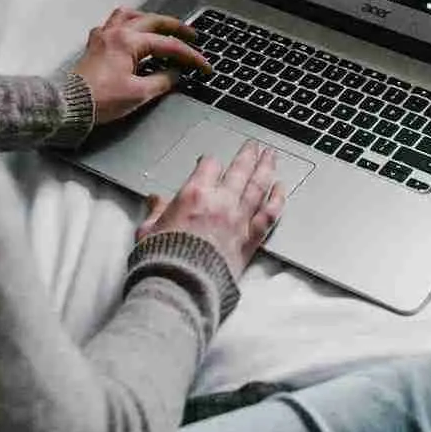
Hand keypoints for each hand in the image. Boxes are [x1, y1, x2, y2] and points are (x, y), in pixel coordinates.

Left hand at [73, 7, 210, 124]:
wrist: (70, 105)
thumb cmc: (102, 99)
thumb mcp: (139, 93)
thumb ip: (163, 80)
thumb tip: (176, 74)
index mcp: (129, 41)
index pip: (168, 45)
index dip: (190, 56)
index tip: (203, 66)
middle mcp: (116, 32)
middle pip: (153, 21)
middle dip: (176, 27)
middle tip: (192, 35)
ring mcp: (103, 35)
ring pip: (130, 15)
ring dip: (149, 19)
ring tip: (161, 27)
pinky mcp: (94, 44)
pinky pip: (113, 24)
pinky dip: (127, 24)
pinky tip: (132, 33)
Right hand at [135, 140, 287, 278]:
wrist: (183, 286)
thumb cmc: (164, 260)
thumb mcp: (149, 231)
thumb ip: (156, 212)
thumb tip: (154, 201)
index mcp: (194, 195)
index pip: (208, 166)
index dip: (209, 161)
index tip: (208, 162)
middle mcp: (220, 202)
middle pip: (239, 169)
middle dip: (247, 155)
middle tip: (254, 145)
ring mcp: (239, 219)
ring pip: (258, 186)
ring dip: (266, 168)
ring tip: (271, 156)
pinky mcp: (251, 239)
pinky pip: (269, 214)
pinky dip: (277, 199)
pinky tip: (281, 189)